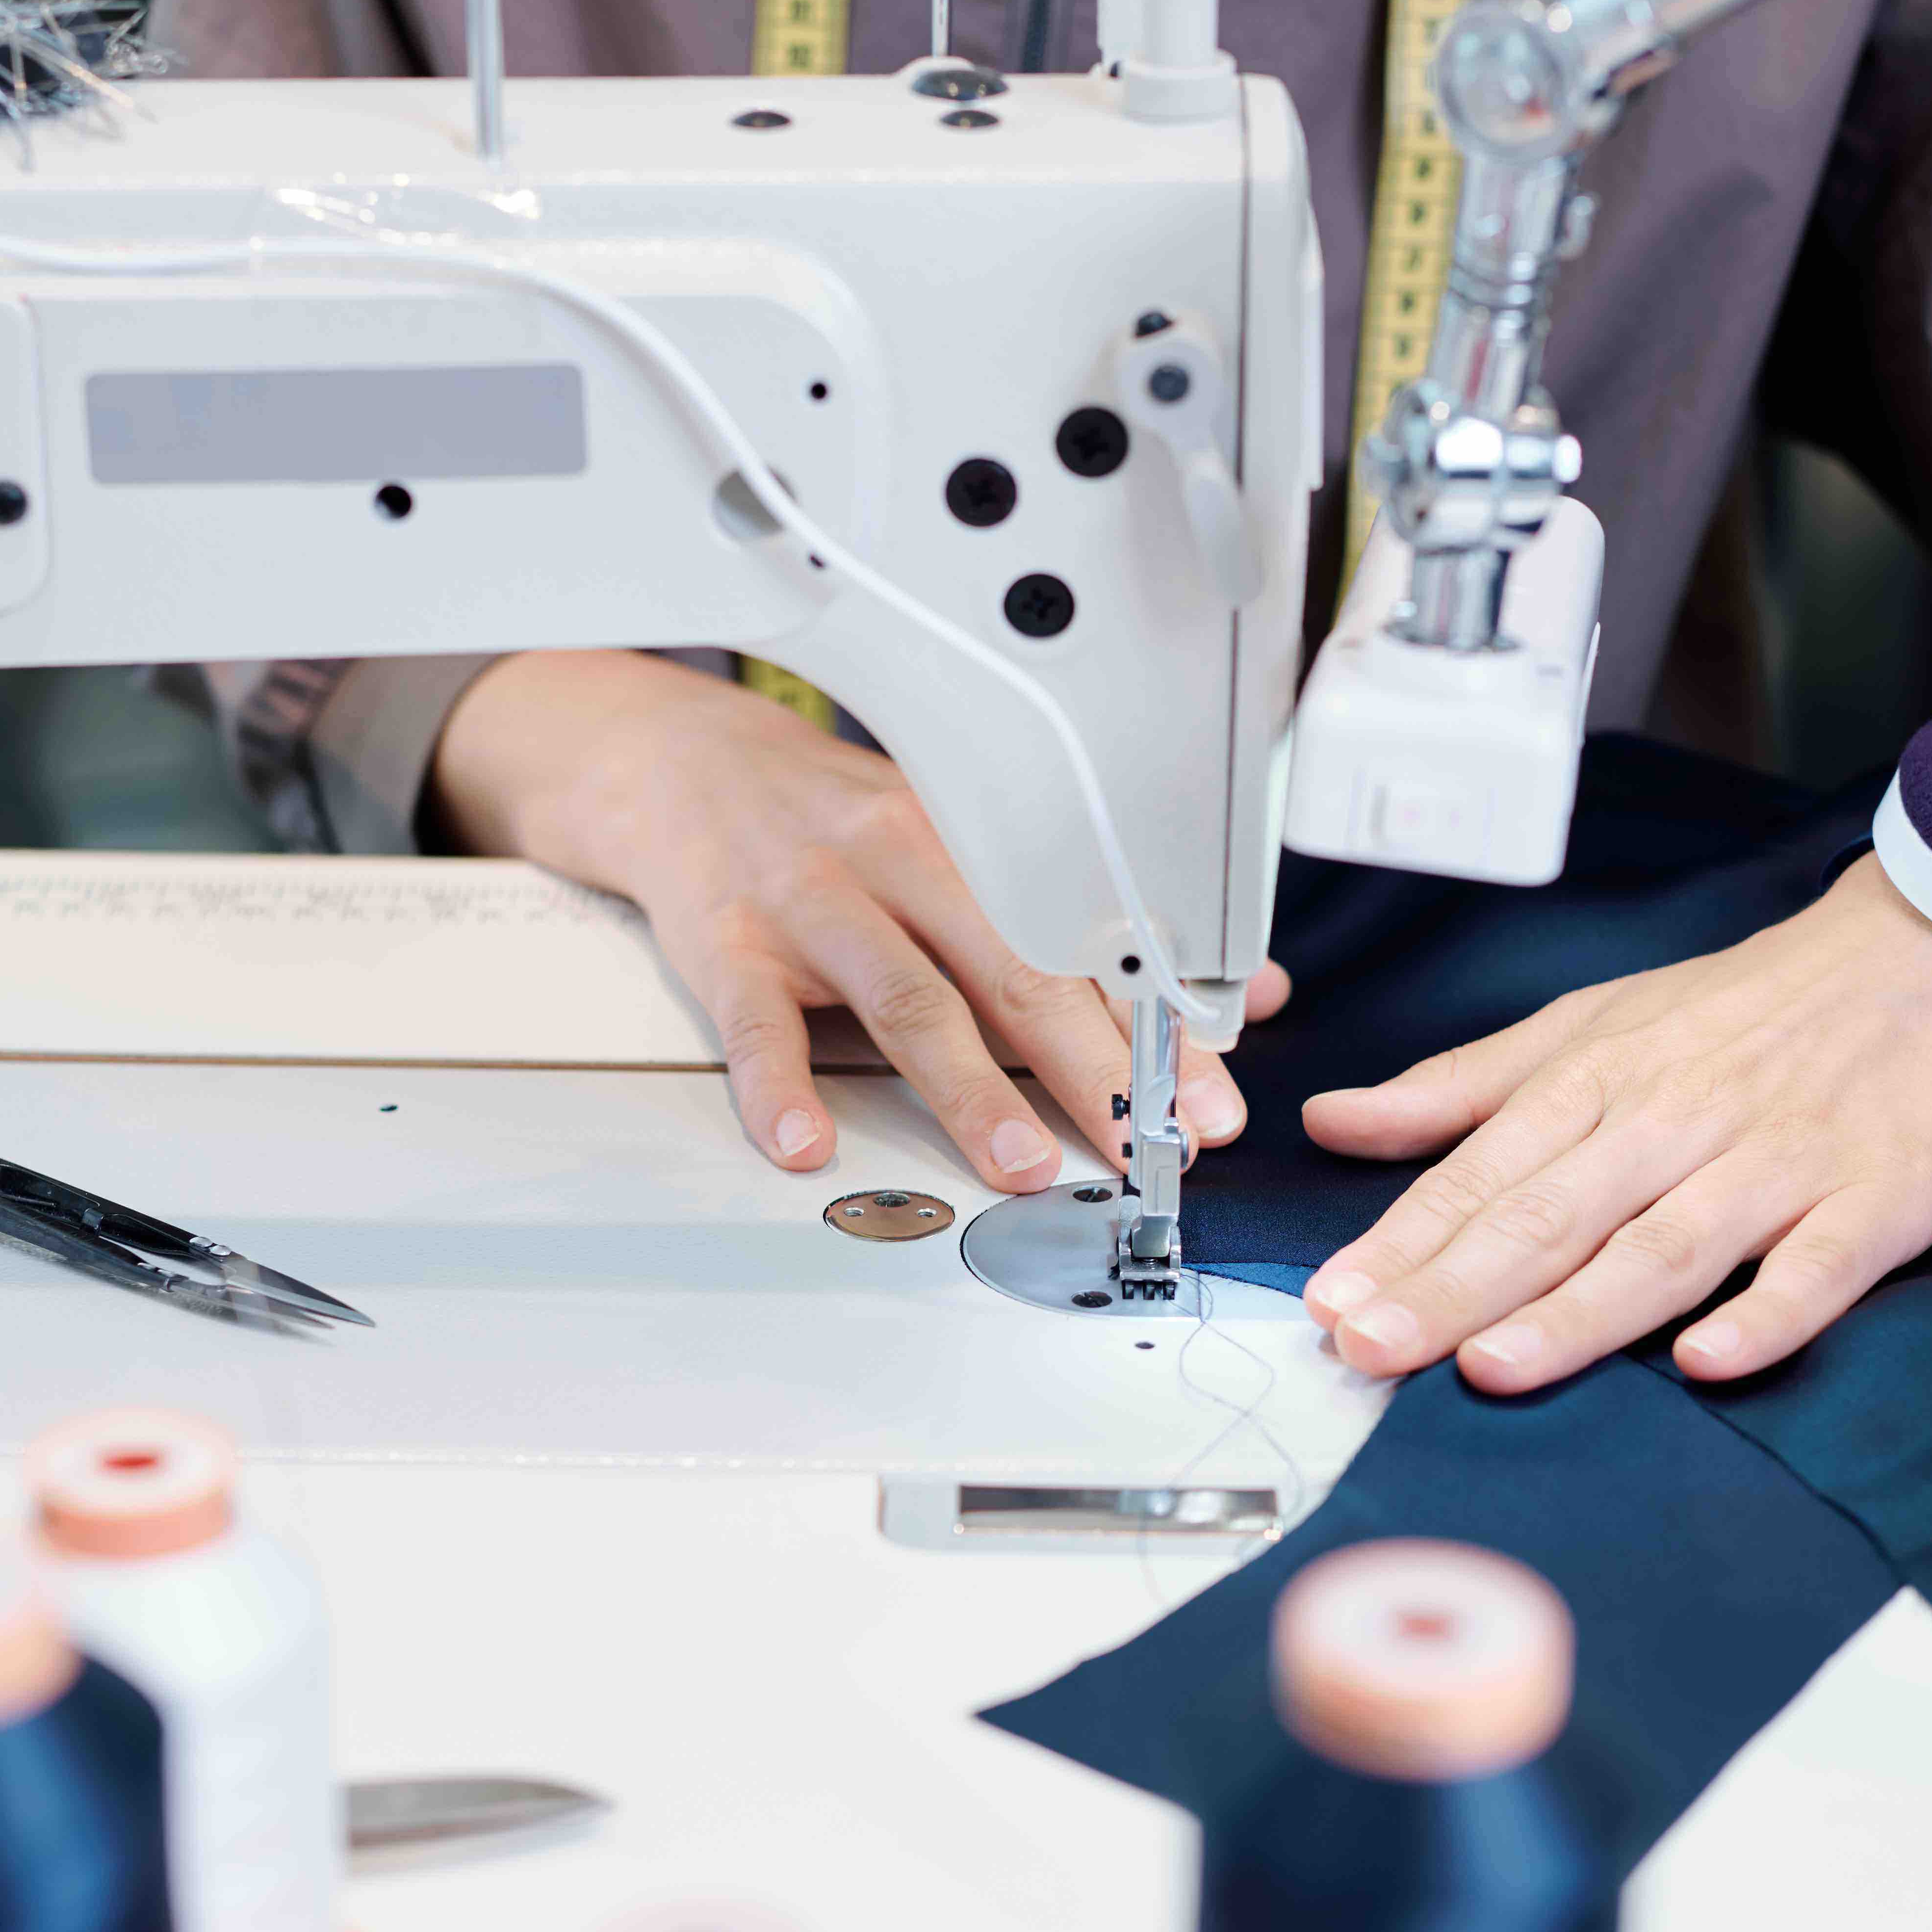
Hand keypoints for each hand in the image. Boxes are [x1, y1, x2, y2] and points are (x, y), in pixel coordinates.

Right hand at [432, 650, 1274, 1188]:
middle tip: (1145, 1145)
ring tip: (1020, 1164)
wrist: (686, 767)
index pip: (1089, 948)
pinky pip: (757, 1023)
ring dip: (969, 1089)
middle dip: (1092, 1068)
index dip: (1158, 1033)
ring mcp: (812, 904)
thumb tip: (1244, 994)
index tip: (1208, 1106)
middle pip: (1015, 973)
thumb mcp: (971, 850)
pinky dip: (780, 1087)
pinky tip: (807, 1142)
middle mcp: (903, 864)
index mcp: (978, 846)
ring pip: (906, 1000)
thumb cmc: (842, 826)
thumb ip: (1094, 931)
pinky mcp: (728, 942)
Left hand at [1299, 728, 1931, 1389]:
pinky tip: (1707, 1364)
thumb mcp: (1587, 1026)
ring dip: (1578, 1313)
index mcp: (1602, 1083)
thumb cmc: (1741, 1009)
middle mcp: (1679, 1124)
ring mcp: (1778, 1165)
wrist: (1924, 952)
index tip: (1328, 1303)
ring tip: (1492, 1368)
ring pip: (1664, 1248)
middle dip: (1450, 1290)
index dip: (1399, 1244)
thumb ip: (1460, 1089)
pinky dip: (1764, 1314)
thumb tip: (1334, 1120)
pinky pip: (1816, 1269)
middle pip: (1551, 1218)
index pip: (1482, 1176)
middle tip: (1366, 1350)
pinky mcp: (1875, 1202)